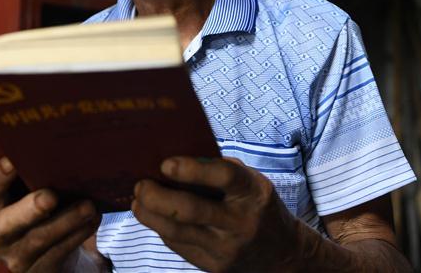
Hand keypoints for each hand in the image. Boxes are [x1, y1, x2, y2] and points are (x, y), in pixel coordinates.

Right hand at [0, 157, 101, 271]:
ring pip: (38, 239)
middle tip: (50, 196)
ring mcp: (16, 258)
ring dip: (66, 221)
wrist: (60, 259)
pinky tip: (92, 221)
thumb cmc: (49, 215)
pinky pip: (57, 254)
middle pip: (5, 222)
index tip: (12, 159)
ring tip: (88, 206)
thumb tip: (62, 151)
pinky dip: (77, 235)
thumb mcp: (37, 197)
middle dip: (28, 208)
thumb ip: (40, 179)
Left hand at [132, 156, 296, 271]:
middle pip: (190, 210)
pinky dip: (162, 230)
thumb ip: (217, 169)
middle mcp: (241, 222)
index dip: (191, 169)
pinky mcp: (215, 267)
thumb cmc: (255, 205)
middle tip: (140, 185)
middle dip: (157, 197)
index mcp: (252, 192)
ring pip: (177, 232)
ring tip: (138, 201)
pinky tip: (154, 217)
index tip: (165, 164)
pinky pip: (179, 247)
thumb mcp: (249, 181)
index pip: (223, 177)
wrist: (281, 253)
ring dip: (150, 215)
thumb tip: (173, 158)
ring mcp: (228, 249)